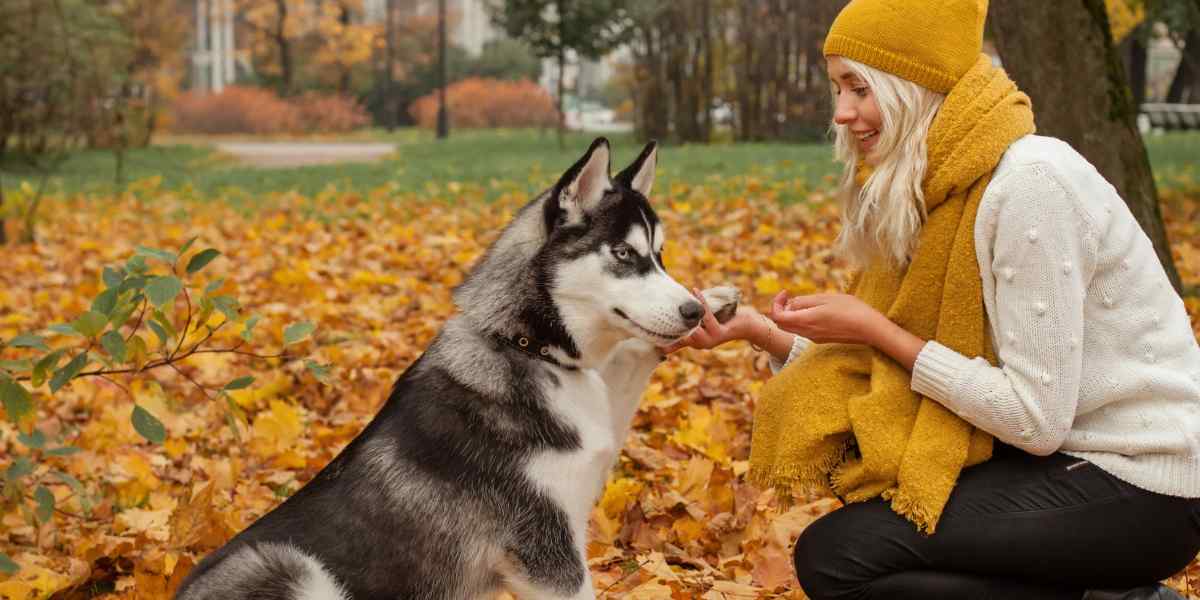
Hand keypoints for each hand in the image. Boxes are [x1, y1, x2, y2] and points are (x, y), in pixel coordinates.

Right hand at [662, 288, 761, 352]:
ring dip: (688, 311)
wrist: (746, 325)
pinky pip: (706, 315)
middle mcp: (701, 343)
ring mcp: (710, 340)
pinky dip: (700, 301)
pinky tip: (695, 291)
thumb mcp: (701, 325)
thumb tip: (670, 322)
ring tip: (682, 298)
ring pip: (693, 327)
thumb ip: (686, 329)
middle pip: (682, 335)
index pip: (675, 343)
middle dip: (673, 324)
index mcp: (695, 342)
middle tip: (661, 310)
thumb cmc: (723, 321)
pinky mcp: (719, 332)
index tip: (651, 342)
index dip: (663, 341)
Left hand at [769, 292, 883, 345]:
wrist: (870, 329)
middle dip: (781, 309)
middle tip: (791, 297)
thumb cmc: (850, 309)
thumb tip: (791, 304)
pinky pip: (804, 330)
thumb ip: (805, 301)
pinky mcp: (822, 339)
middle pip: (782, 324)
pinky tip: (816, 311)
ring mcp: (814, 338)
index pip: (777, 317)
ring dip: (792, 315)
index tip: (786, 292)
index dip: (776, 303)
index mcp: (805, 321)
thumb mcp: (826, 299)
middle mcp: (807, 333)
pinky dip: (802, 320)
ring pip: (793, 328)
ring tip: (806, 302)